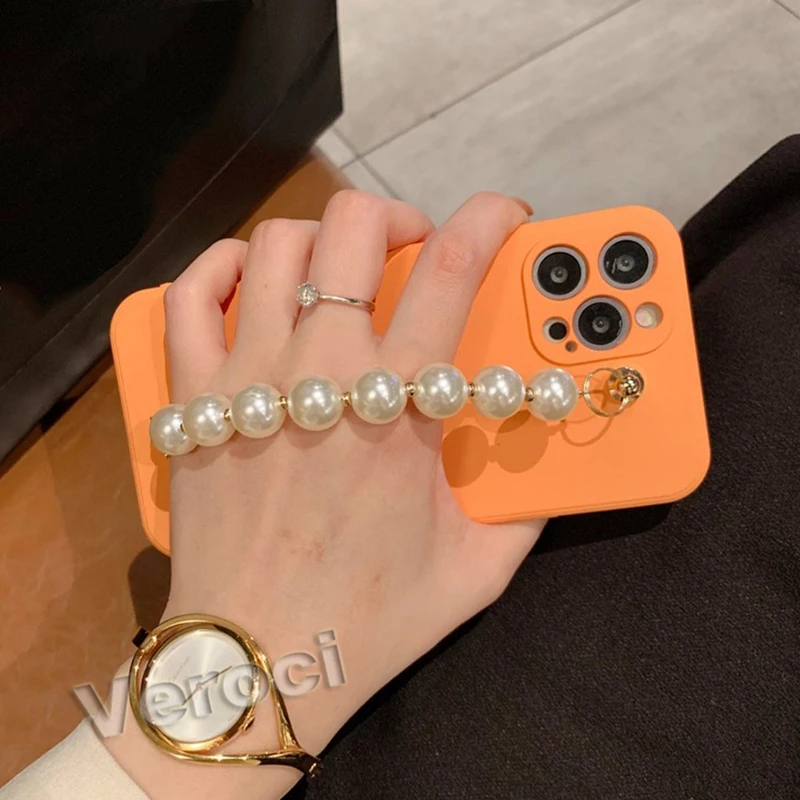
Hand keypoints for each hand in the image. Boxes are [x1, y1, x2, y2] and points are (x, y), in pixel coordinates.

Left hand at [108, 191, 542, 798]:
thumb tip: (551, 451)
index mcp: (397, 408)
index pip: (454, 270)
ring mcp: (247, 378)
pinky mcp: (193, 398)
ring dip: (320, 237)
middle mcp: (320, 372)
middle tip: (413, 246)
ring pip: (275, 245)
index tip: (502, 214)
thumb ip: (528, 503)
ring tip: (340, 267)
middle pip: (354, 228)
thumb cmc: (367, 620)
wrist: (256, 662)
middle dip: (396, 214)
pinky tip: (251, 281)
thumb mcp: (479, 568)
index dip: (489, 219)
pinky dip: (222, 266)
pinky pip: (191, 295)